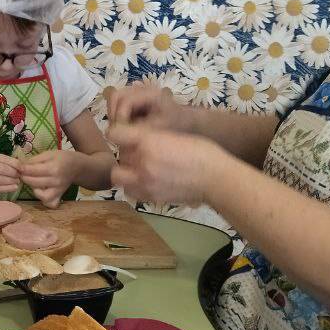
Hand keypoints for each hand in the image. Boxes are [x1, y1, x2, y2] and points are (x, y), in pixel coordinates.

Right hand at [0, 152, 20, 196]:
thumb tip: (17, 163)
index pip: (2, 158)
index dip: (14, 163)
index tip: (22, 166)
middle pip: (2, 169)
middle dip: (14, 172)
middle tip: (21, 175)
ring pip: (0, 179)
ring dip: (12, 180)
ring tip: (18, 181)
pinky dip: (7, 188)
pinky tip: (14, 187)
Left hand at [19, 150, 76, 207]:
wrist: (77, 166)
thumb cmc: (61, 158)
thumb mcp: (48, 154)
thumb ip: (34, 160)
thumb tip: (20, 165)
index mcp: (53, 168)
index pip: (33, 171)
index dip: (23, 169)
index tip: (18, 167)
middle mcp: (56, 182)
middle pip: (34, 183)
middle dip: (25, 177)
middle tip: (22, 173)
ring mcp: (58, 191)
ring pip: (41, 196)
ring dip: (33, 189)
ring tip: (32, 182)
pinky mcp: (59, 197)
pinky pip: (50, 203)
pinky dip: (44, 200)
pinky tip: (41, 192)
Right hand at [106, 80, 192, 132]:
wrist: (183, 119)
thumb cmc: (175, 123)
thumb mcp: (160, 128)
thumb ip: (139, 128)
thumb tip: (117, 132)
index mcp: (150, 93)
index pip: (125, 101)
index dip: (120, 117)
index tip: (123, 133)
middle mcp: (141, 88)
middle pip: (116, 96)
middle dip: (114, 114)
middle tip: (120, 131)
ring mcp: (135, 91)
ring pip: (114, 99)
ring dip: (114, 115)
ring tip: (122, 130)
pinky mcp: (132, 98)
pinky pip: (117, 104)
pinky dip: (118, 115)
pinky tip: (125, 126)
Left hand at [108, 124, 224, 206]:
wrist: (216, 178)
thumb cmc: (201, 151)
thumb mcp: (173, 134)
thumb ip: (150, 137)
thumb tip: (136, 139)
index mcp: (149, 140)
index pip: (114, 133)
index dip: (117, 133)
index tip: (124, 134)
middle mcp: (142, 161)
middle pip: (119, 154)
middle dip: (127, 152)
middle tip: (140, 153)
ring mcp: (145, 182)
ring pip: (118, 175)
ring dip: (126, 171)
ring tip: (139, 170)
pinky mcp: (150, 197)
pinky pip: (130, 192)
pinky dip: (134, 186)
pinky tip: (145, 182)